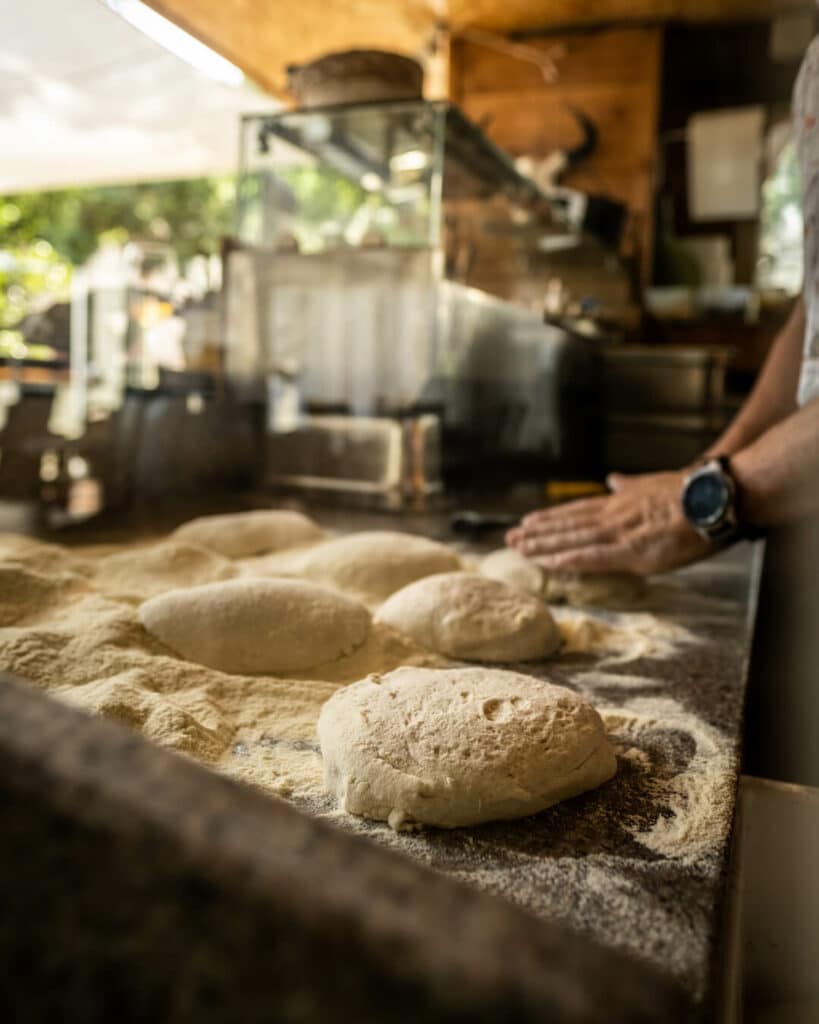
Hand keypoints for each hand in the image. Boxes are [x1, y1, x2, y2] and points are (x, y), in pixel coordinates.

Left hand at [506, 470, 711, 574]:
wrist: (715, 498)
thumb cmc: (693, 493)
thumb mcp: (653, 482)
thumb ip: (629, 485)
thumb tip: (613, 479)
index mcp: (619, 503)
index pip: (577, 511)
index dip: (551, 518)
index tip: (528, 521)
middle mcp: (613, 516)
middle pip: (568, 525)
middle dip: (537, 533)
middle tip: (509, 538)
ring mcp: (620, 534)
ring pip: (573, 540)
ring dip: (544, 545)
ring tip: (518, 548)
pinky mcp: (631, 552)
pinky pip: (592, 557)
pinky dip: (568, 559)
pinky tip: (548, 563)